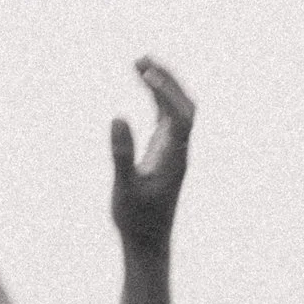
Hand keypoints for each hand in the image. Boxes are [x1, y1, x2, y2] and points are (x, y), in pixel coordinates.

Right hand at [109, 57, 193, 247]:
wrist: (148, 244)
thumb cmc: (136, 221)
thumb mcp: (124, 188)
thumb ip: (122, 154)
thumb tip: (118, 118)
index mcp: (175, 158)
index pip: (181, 116)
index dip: (166, 92)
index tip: (145, 74)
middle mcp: (179, 151)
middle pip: (184, 107)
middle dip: (167, 80)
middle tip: (142, 60)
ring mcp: (173, 151)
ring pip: (176, 110)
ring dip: (162, 85)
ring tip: (140, 63)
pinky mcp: (164, 153)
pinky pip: (165, 118)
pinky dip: (156, 98)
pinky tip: (143, 84)